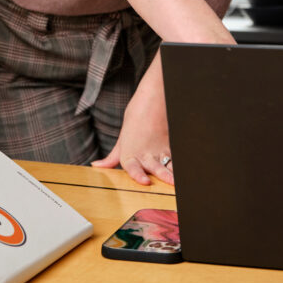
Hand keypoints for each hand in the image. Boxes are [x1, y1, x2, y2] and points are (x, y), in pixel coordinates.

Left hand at [92, 55, 173, 185]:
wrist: (151, 99)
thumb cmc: (135, 118)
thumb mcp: (122, 138)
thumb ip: (113, 156)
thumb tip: (97, 165)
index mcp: (130, 153)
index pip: (133, 167)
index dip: (138, 175)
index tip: (145, 181)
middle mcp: (146, 154)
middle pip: (156, 168)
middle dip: (163, 176)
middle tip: (170, 183)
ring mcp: (161, 150)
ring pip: (169, 164)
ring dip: (175, 173)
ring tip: (179, 181)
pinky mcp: (172, 145)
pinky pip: (176, 158)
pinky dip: (180, 165)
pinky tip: (185, 171)